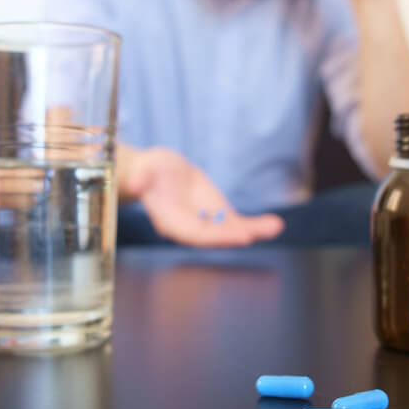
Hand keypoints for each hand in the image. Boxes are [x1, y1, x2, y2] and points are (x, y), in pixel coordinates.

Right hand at [122, 147, 284, 247]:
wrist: (158, 174)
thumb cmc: (148, 172)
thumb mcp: (143, 172)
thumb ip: (141, 179)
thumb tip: (134, 183)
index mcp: (170, 222)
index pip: (192, 233)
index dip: (212, 236)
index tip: (232, 234)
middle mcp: (190, 228)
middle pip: (214, 236)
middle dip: (234, 236)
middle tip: (254, 234)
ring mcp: (206, 224)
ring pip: (231, 232)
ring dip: (253, 231)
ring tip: (274, 227)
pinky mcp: (217, 216)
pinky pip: (238, 224)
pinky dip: (256, 225)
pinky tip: (274, 225)